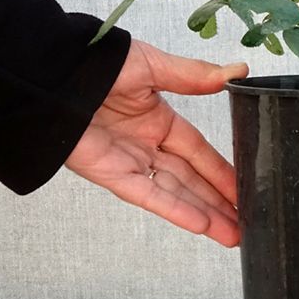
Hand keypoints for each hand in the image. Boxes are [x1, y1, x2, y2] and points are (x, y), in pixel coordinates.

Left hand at [65, 39, 247, 246]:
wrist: (52, 76)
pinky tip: (200, 224)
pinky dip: (174, 210)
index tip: (246, 187)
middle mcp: (146, 144)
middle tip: (246, 222)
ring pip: (174, 193)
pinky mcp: (110, 174)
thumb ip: (193, 76)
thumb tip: (238, 70)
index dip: (222, 170)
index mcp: (158, 118)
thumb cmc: (98, 63)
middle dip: (218, 202)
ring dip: (204, 214)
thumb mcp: (152, 65)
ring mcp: (129, 161)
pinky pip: (148, 195)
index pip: (198, 151)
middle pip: (190, 179)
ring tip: (233, 235)